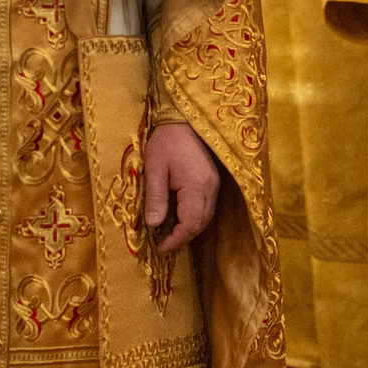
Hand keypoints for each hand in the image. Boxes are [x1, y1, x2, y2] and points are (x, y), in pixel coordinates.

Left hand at [143, 122, 222, 253]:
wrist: (183, 119)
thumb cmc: (166, 141)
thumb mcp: (154, 168)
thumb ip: (155, 198)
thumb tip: (153, 225)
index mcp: (196, 187)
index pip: (189, 224)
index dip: (176, 240)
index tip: (161, 248)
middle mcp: (210, 189)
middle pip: (200, 223)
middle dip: (183, 237)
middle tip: (164, 244)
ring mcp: (214, 184)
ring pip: (205, 217)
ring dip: (189, 228)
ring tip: (170, 234)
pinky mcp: (212, 180)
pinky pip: (206, 207)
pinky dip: (194, 217)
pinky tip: (179, 217)